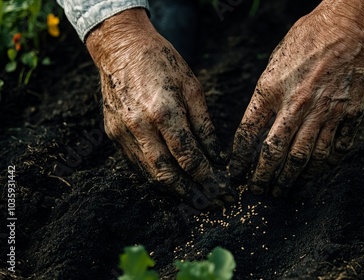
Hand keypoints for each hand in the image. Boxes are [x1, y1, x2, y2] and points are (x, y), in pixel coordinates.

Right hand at [86, 9, 229, 204]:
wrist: (120, 46)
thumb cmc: (161, 61)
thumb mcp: (192, 87)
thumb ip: (204, 125)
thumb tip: (216, 157)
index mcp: (163, 112)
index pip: (188, 157)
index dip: (207, 178)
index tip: (222, 189)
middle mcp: (139, 127)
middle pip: (167, 174)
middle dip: (191, 193)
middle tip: (212, 204)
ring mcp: (122, 132)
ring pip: (149, 174)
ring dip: (173, 190)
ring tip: (195, 198)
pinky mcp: (112, 134)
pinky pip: (137, 164)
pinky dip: (156, 176)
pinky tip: (172, 181)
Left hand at [229, 0, 363, 195]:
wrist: (353, 25)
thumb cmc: (310, 37)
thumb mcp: (275, 61)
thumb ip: (266, 95)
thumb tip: (258, 125)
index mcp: (272, 88)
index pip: (248, 133)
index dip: (239, 159)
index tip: (236, 173)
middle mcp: (297, 105)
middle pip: (276, 153)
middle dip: (264, 178)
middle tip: (258, 192)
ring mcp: (326, 112)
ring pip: (306, 158)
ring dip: (293, 179)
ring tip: (284, 192)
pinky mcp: (350, 114)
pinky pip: (337, 149)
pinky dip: (327, 166)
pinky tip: (318, 175)